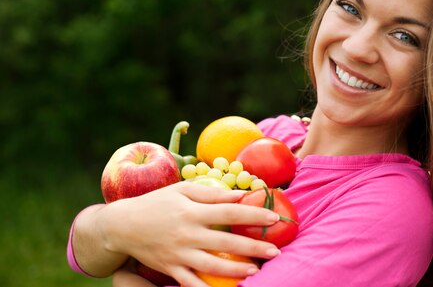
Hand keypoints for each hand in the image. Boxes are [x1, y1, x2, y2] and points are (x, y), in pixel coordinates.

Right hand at [99, 182, 281, 286]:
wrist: (123, 226)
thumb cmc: (157, 203)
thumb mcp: (182, 190)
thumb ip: (211, 192)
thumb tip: (240, 195)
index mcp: (192, 211)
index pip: (229, 212)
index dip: (253, 216)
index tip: (274, 218)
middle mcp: (187, 234)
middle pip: (226, 242)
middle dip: (253, 247)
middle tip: (275, 251)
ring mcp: (179, 254)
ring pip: (212, 266)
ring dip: (235, 270)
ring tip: (256, 271)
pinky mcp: (170, 269)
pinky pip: (190, 283)